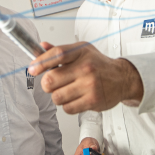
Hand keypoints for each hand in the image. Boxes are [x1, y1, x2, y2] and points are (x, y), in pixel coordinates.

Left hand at [28, 42, 143, 113]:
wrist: (123, 78)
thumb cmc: (99, 64)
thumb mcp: (82, 51)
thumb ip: (61, 50)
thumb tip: (41, 46)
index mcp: (81, 52)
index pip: (57, 55)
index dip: (41, 62)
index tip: (32, 69)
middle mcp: (85, 67)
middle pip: (51, 79)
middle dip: (48, 84)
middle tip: (54, 83)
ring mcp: (89, 85)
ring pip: (57, 96)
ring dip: (58, 96)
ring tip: (68, 91)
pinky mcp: (92, 101)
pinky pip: (67, 108)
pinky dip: (68, 105)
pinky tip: (76, 98)